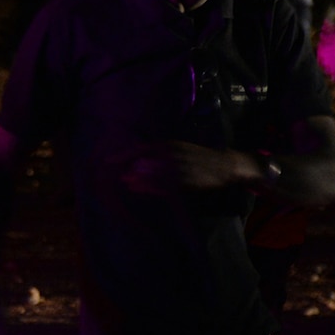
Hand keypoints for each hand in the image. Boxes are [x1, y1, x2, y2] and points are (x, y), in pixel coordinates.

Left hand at [123, 141, 255, 194]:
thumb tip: (139, 162)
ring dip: (140, 179)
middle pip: (146, 161)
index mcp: (171, 145)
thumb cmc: (199, 158)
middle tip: (118, 176)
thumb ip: (161, 154)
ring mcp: (181, 168)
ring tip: (127, 183)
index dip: (125, 155)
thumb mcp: (180, 149)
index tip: (109, 161)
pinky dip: (154, 187)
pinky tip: (143, 189)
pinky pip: (167, 185)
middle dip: (132, 169)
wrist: (226, 165)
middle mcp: (174, 154)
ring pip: (155, 174)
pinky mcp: (189, 181)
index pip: (142, 148)